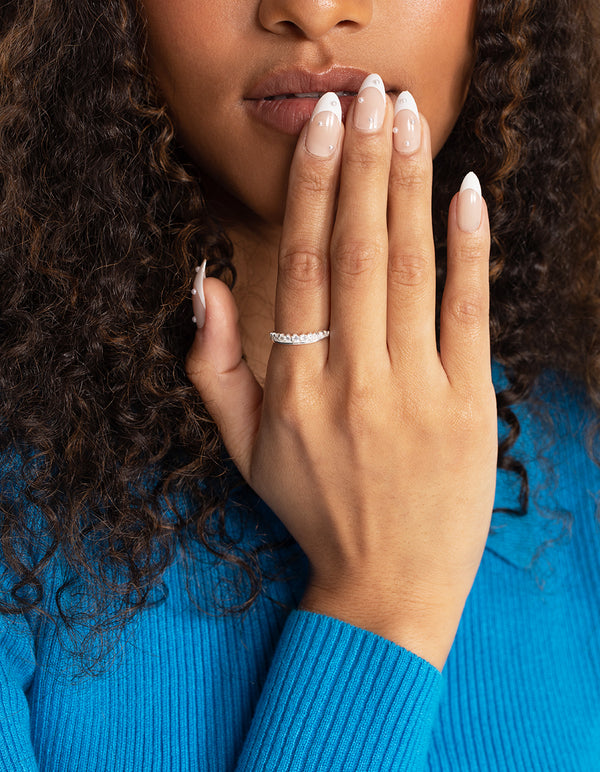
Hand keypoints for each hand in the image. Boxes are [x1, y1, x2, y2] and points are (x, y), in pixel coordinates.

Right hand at [186, 84, 496, 670]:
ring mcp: (416, 394)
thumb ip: (212, 368)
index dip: (312, 191)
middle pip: (359, 252)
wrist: (386, 585)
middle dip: (364, 165)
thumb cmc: (314, 508)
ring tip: (408, 121)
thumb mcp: (244, 448)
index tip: (321, 130)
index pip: (303, 267)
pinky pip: (469, 315)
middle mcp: (353, 383)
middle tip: (369, 95)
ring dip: (409, 188)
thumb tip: (202, 285)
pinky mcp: (469, 407)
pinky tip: (466, 194)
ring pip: (411, 270)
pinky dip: (470, 251)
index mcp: (296, 389)